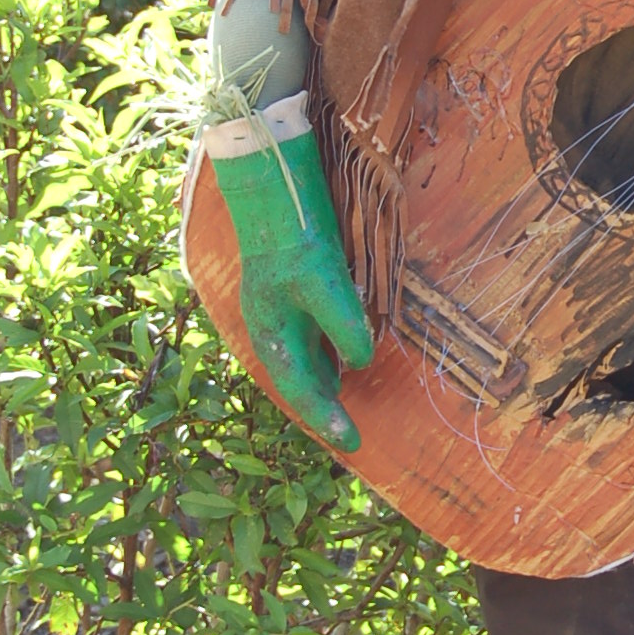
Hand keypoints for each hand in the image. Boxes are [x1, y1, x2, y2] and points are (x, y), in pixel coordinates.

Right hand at [209, 125, 373, 449]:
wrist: (273, 191)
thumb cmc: (294, 238)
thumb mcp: (323, 283)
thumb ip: (343, 325)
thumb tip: (361, 362)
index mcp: (273, 335)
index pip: (303, 391)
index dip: (328, 420)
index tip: (354, 444)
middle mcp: (272, 330)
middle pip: (301, 382)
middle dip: (324, 409)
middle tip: (351, 435)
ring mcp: (280, 313)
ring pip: (304, 362)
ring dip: (325, 385)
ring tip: (344, 408)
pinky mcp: (292, 294)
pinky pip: (310, 339)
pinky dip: (327, 356)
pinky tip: (342, 358)